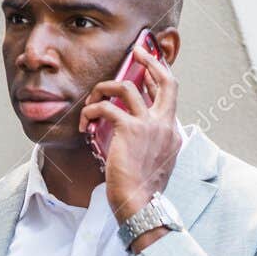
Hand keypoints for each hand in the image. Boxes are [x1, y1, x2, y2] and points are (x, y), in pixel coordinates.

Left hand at [79, 41, 180, 224]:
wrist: (140, 204)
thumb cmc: (142, 191)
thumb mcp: (154, 163)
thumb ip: (151, 144)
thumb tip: (135, 134)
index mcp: (172, 133)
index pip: (169, 96)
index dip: (157, 79)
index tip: (146, 71)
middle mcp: (165, 125)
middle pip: (166, 81)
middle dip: (150, 60)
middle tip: (136, 51)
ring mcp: (149, 125)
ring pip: (127, 87)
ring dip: (104, 88)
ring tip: (92, 99)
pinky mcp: (129, 129)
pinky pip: (106, 107)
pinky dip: (91, 110)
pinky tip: (84, 121)